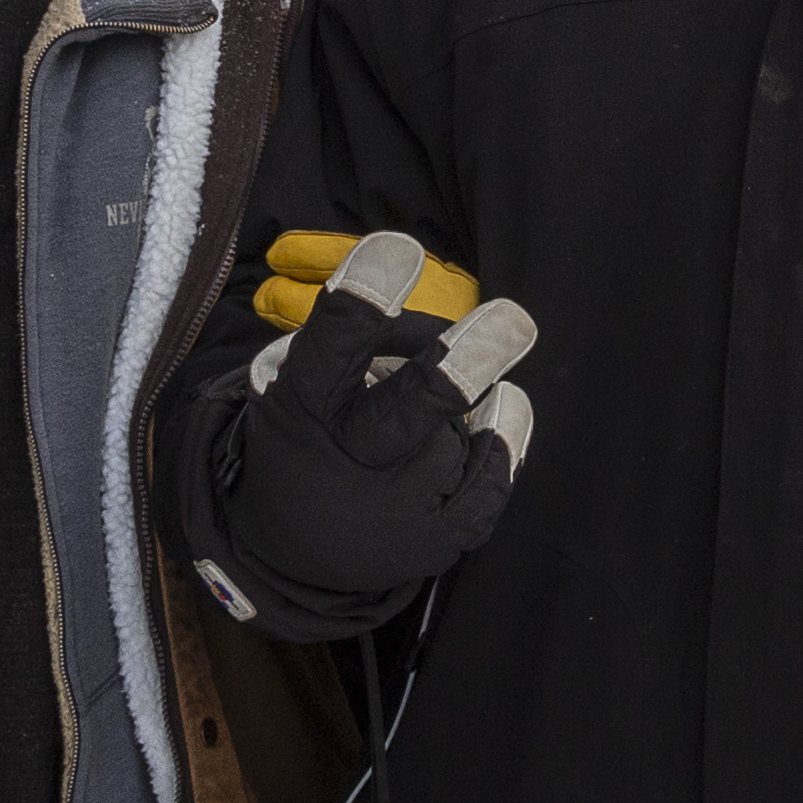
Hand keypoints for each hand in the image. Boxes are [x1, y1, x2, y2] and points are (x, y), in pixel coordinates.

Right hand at [179, 231, 533, 637]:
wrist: (290, 554)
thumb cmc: (314, 436)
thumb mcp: (305, 383)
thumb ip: (371, 343)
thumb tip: (451, 327)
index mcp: (302, 409)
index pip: (329, 346)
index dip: (364, 297)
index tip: (399, 248)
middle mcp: (347, 461)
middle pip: (408, 409)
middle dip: (461, 365)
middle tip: (512, 318)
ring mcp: (393, 509)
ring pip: (457, 435)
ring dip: (463, 409)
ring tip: (442, 407)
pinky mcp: (434, 543)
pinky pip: (491, 482)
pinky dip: (504, 441)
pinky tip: (502, 411)